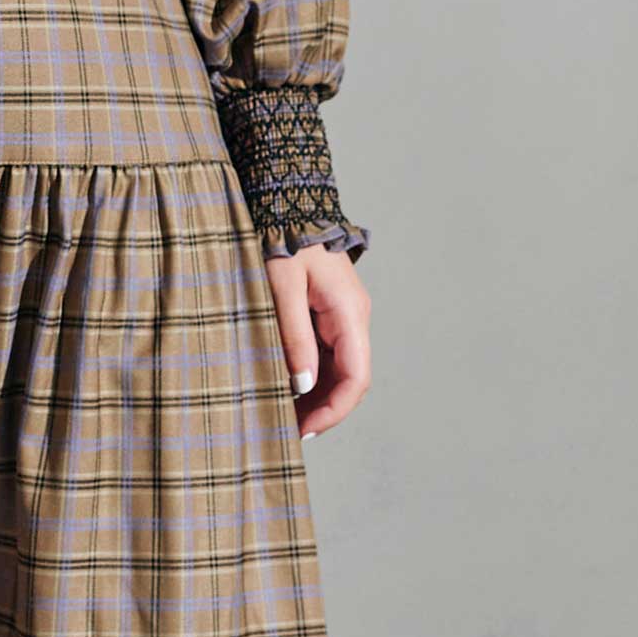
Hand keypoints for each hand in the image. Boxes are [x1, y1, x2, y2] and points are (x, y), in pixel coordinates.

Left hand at [264, 244, 369, 441]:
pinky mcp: (326, 314)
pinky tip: (283, 387)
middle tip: (287, 431)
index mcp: (350, 313)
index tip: (305, 431)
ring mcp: (342, 317)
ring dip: (314, 395)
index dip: (334, 411)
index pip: (357, 378)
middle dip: (322, 409)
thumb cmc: (282, 240)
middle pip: (349, 379)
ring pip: (337, 369)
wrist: (287, 205)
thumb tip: (303, 384)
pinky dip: (307, 375)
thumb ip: (293, 336)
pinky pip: (324, 353)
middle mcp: (353, 319)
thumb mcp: (281, 287)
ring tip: (281, 414)